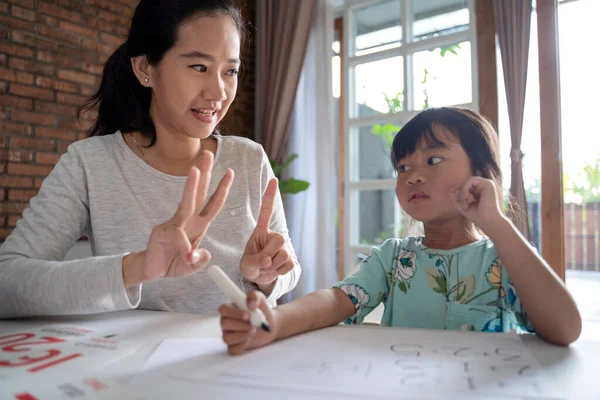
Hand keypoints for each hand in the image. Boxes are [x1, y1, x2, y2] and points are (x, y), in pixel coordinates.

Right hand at [123, 151, 233, 286]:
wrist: (151, 271)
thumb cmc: (172, 263)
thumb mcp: (192, 266)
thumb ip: (200, 261)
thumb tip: (203, 254)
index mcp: (198, 224)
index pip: (213, 203)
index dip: (222, 189)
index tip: (230, 172)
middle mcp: (187, 220)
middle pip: (199, 193)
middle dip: (205, 173)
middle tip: (208, 153)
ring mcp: (174, 224)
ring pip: (186, 203)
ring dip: (191, 186)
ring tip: (195, 170)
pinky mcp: (162, 232)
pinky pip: (178, 235)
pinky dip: (184, 246)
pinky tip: (186, 256)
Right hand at [219, 291, 277, 354]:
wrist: (270, 324)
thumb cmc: (261, 310)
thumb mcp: (261, 298)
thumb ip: (254, 296)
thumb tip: (250, 305)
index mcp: (230, 309)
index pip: (223, 309)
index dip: (234, 313)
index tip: (248, 315)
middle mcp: (226, 321)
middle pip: (224, 324)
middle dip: (241, 325)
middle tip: (254, 324)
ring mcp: (228, 334)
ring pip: (227, 338)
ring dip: (243, 335)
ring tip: (254, 330)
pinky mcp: (233, 346)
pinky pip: (232, 349)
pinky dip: (243, 345)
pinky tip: (250, 339)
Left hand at [240, 178, 293, 288]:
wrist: (260, 279)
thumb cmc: (250, 266)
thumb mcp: (246, 265)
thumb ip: (254, 261)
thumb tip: (267, 260)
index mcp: (260, 231)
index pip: (266, 211)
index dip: (270, 195)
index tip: (274, 179)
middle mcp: (274, 235)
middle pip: (278, 240)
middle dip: (268, 254)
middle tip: (260, 262)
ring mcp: (284, 246)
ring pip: (283, 254)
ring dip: (272, 266)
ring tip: (265, 267)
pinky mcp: (291, 258)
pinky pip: (288, 264)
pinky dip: (279, 271)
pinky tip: (274, 271)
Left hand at [449, 176, 504, 231]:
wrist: (488, 222)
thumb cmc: (477, 216)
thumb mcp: (463, 207)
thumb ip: (456, 199)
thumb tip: (450, 191)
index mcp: (480, 191)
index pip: (465, 186)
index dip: (458, 192)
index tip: (456, 202)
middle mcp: (484, 186)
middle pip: (465, 183)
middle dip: (460, 194)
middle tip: (462, 206)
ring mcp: (487, 184)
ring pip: (467, 182)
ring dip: (462, 193)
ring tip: (465, 205)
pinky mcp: (488, 183)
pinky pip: (470, 180)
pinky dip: (465, 190)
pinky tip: (467, 199)